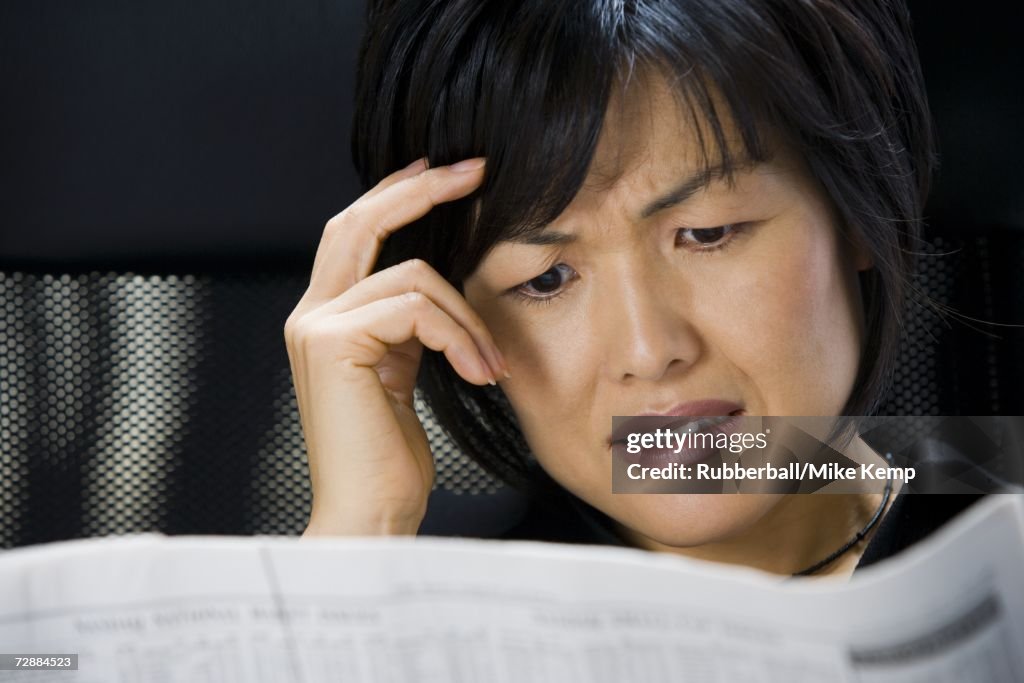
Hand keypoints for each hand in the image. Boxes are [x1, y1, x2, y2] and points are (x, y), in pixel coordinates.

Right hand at [286, 157, 507, 535]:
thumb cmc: (388, 459)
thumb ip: (405, 327)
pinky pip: (417, 308)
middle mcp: (309, 313)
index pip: (354, 233)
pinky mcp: (333, 343)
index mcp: (325, 317)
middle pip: (359, 220)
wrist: (369, 514)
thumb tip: (438, 289)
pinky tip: (478, 374)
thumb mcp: (399, 375)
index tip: (443, 173)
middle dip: (421, 189)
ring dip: (468, 319)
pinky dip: (460, 336)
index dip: (397, 195)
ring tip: (491, 366)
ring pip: (413, 276)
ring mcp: (315, 326)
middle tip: (475, 171)